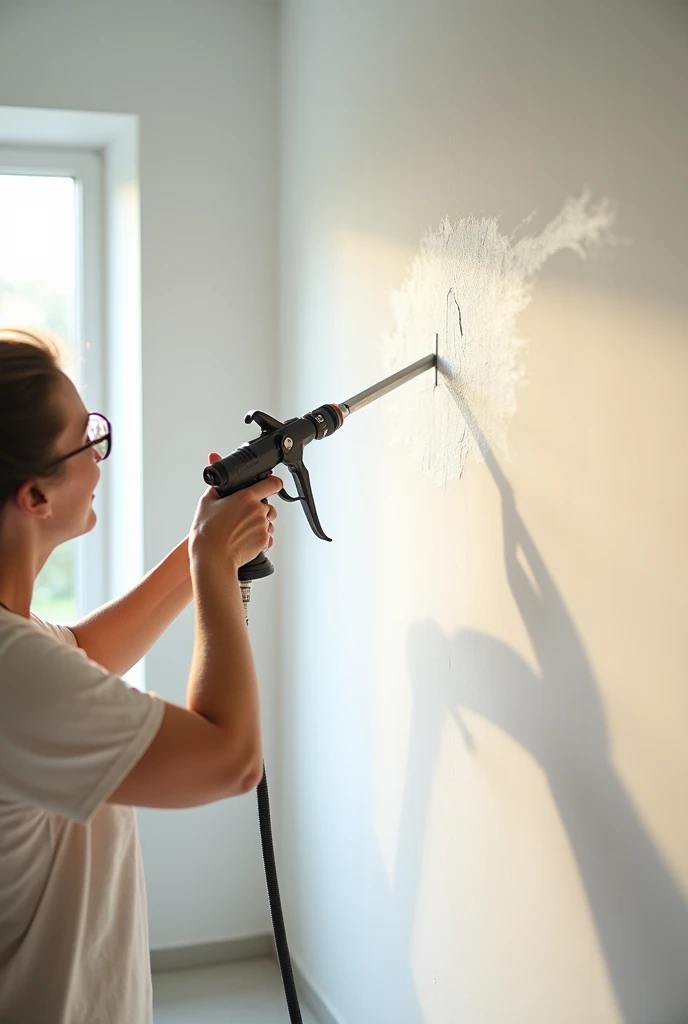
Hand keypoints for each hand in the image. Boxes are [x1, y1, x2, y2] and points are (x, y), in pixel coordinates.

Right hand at [189, 452, 281, 569]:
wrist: (212, 558)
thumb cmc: (207, 533)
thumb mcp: (206, 503)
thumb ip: (216, 484)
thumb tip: (213, 463)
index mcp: (246, 497)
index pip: (272, 483)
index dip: (273, 482)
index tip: (271, 483)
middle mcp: (258, 510)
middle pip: (268, 505)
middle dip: (259, 509)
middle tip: (242, 515)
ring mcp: (263, 527)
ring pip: (268, 522)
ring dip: (259, 523)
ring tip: (241, 530)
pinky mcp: (264, 542)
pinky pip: (267, 537)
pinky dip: (259, 538)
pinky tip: (244, 540)